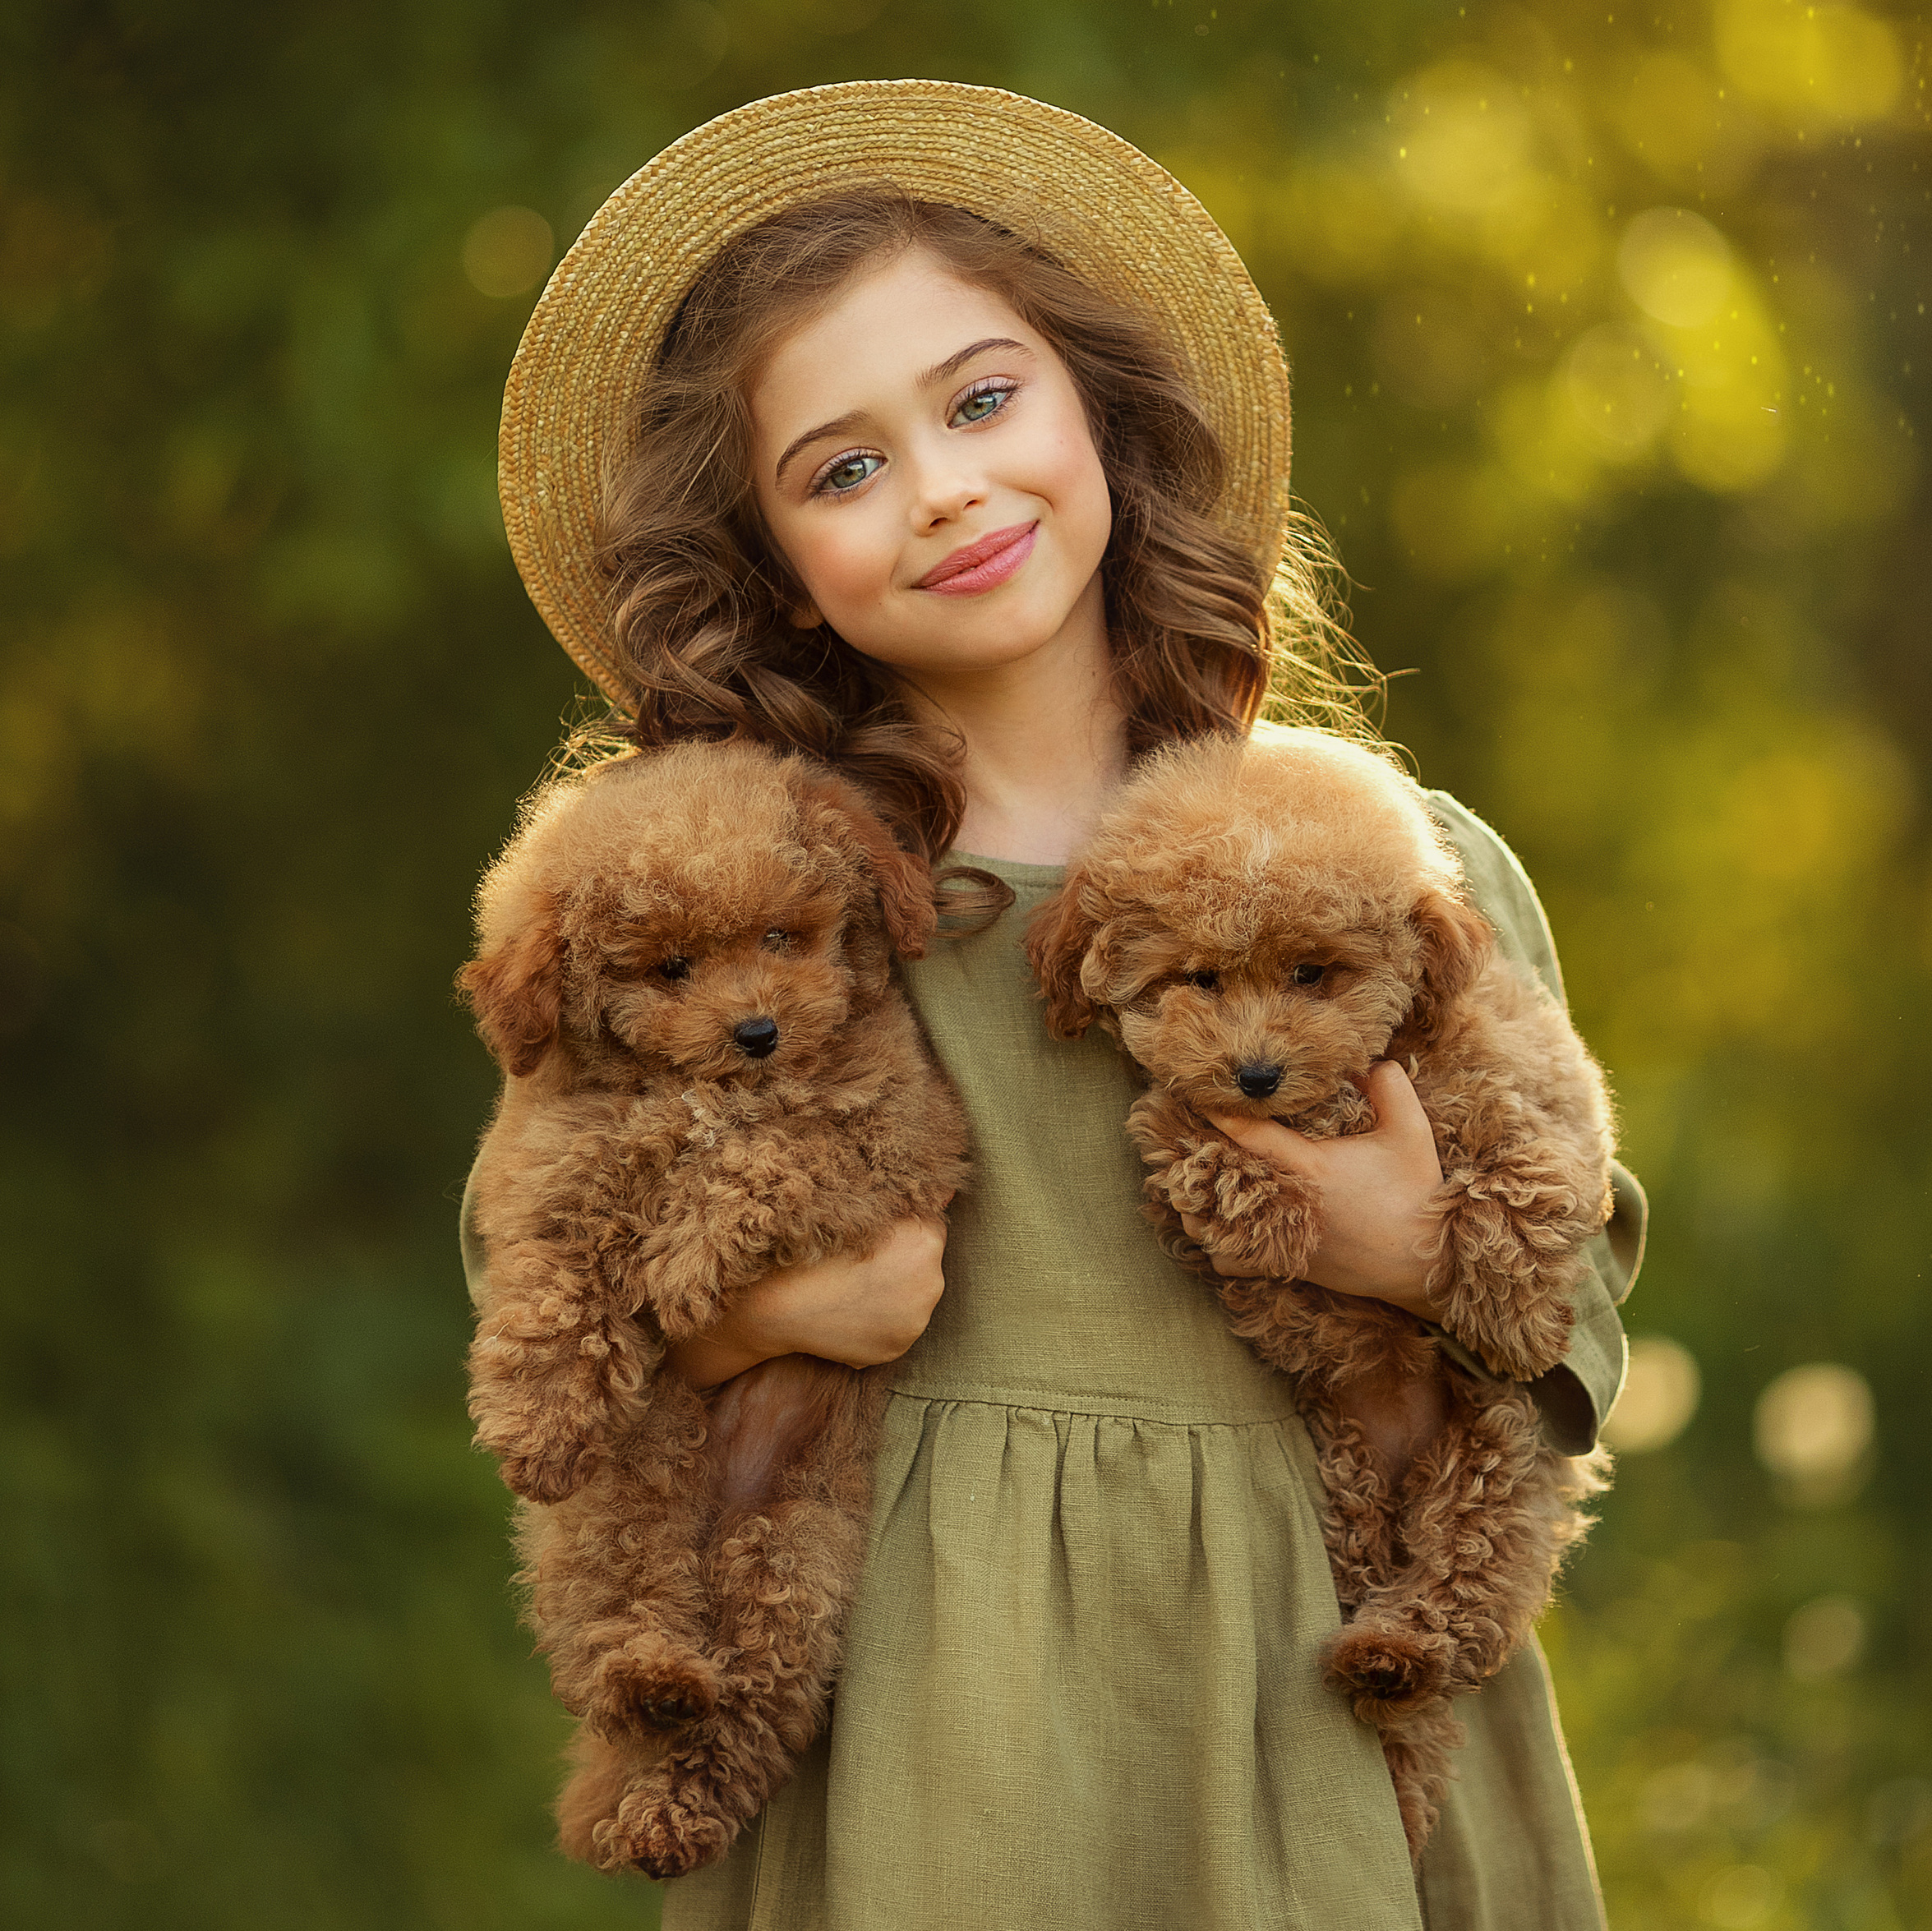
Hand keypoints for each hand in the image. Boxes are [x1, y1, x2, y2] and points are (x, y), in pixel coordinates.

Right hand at [664, 1213, 948, 1390]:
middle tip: (860, 1260)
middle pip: (924, 1261)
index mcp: (926, 1240)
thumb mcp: (859, 1211)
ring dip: (892, 1291)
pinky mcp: (899, 1347)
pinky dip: (879, 1320)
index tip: (879, 1232)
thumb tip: (947, 1188)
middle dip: (901, 1259)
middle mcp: (932, 1282)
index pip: (930, 1223)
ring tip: (850, 1287)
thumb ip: (905, 1202)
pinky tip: (849, 1311)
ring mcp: (917, 1320)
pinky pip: (896, 1326)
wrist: (778, 1305)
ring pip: (911, 1296)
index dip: (902, 1225)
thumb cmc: (814, 1249)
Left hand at [1178, 1060, 1445, 1320]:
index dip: (1220, 1112)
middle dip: (1194, 1161)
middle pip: (1217, 1183)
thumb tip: (1364, 1060)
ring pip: (1212, 1230)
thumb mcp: (1412, 1132)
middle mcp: (1286, 1206)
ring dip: (1199, 1206)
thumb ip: (1389, 1087)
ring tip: (1192, 1183)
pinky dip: (1217, 1247)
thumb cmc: (1417, 1195)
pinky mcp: (1285, 1265)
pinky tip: (1217, 1229)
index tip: (1197, 1093)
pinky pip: (1231, 1263)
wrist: (1427, 1264)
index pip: (1251, 1134)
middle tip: (1181, 1139)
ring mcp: (1281, 1240)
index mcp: (1310, 1168)